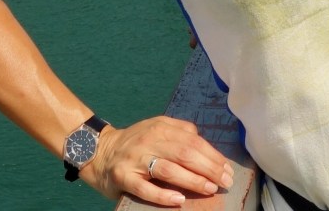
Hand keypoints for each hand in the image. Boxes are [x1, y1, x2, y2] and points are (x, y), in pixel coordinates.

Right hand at [83, 116, 233, 206]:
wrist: (101, 151)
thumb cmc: (137, 143)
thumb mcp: (156, 129)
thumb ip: (180, 132)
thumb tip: (205, 144)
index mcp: (159, 127)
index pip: (192, 140)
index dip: (212, 155)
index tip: (227, 169)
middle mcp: (148, 140)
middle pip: (183, 152)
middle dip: (208, 168)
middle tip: (225, 182)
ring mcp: (135, 158)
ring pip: (167, 168)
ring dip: (191, 179)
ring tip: (209, 188)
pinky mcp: (123, 176)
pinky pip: (145, 187)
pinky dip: (163, 195)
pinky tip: (179, 200)